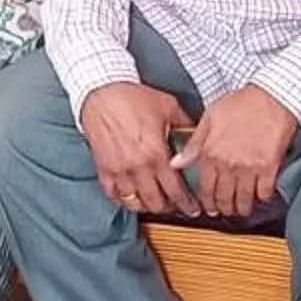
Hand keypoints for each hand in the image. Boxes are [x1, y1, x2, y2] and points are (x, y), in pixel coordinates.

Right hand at [78, 82, 198, 217]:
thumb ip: (186, 125)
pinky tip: (132, 197)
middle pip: (156, 203)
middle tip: (175, 206)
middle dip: (169, 208)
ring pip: (135, 203)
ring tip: (154, 202)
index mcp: (156, 153)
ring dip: (147, 206)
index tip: (192, 208)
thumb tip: (198, 137)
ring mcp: (119, 170)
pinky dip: (124, 201)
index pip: (176, 190)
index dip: (187, 204)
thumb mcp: (168, 106)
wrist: (102, 92)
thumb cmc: (132, 97)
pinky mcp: (104, 168)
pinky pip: (113, 195)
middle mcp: (138, 166)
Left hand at [173, 85, 298, 219]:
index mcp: (211, 152)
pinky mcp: (269, 168)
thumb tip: (176, 162)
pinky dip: (261, 198)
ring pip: (243, 200)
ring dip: (241, 208)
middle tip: (224, 211)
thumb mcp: (210, 117)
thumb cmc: (242, 102)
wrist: (273, 96)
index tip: (209, 207)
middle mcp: (228, 164)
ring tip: (241, 208)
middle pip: (223, 198)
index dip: (207, 202)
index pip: (205, 188)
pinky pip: (264, 193)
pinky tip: (260, 196)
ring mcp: (249, 168)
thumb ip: (193, 143)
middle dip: (223, 209)